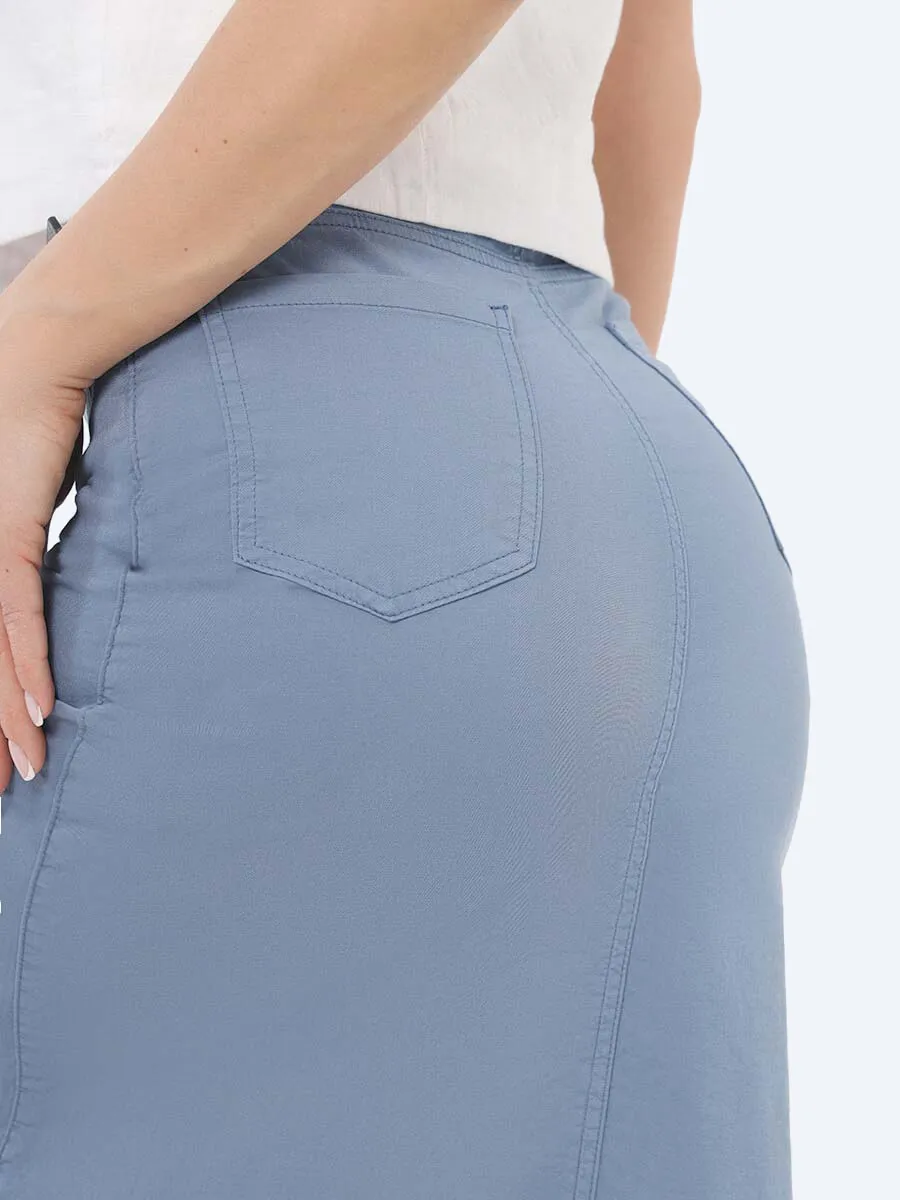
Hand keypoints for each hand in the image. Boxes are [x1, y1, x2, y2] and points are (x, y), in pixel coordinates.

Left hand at [0, 302, 89, 789]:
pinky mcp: (2, 534)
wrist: (28, 358)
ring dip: (5, 723)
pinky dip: (28, 667)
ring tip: (21, 775)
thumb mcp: (28, 499)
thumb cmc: (27, 421)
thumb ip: (30, 545)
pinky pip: (16, 617)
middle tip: (0, 792)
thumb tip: (55, 579)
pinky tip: (37, 713)